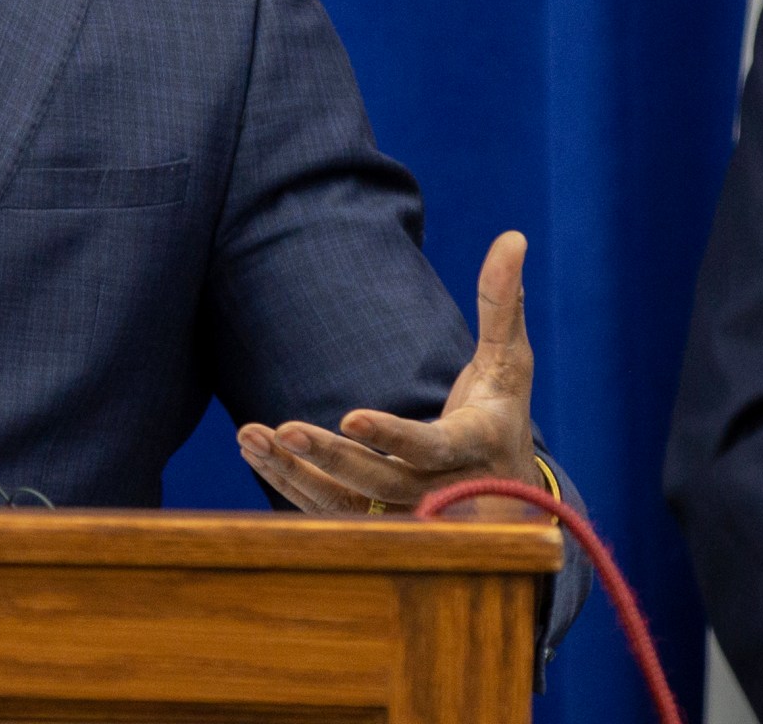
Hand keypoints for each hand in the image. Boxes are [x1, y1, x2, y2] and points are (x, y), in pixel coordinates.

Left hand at [236, 230, 541, 514]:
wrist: (501, 487)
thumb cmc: (500, 409)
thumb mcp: (509, 360)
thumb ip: (503, 303)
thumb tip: (512, 236)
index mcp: (477, 448)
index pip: (432, 448)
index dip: (393, 437)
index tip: (350, 416)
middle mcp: (444, 492)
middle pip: (381, 482)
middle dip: (331, 458)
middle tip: (284, 428)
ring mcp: (409, 515)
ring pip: (347, 505)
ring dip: (295, 472)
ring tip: (250, 436)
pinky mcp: (379, 525)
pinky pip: (329, 512)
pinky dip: (289, 484)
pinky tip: (254, 452)